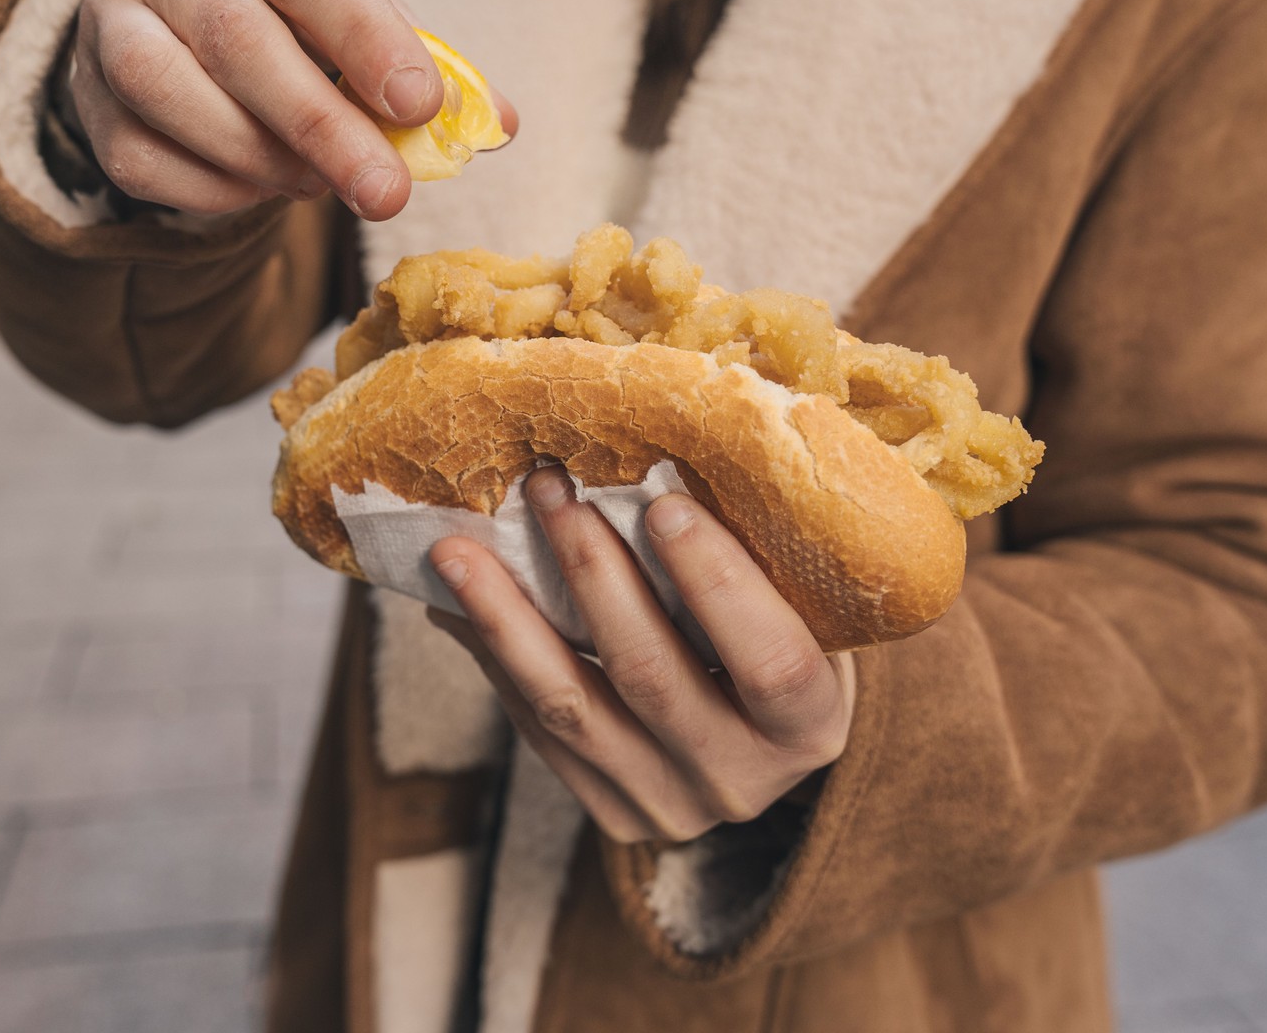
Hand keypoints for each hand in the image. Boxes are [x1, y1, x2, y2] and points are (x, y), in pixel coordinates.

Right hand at [72, 0, 516, 220]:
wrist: (176, 2)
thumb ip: (421, 54)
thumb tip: (494, 123)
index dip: (365, 36)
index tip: (420, 106)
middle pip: (235, 38)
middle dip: (323, 125)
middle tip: (388, 191)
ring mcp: (103, 15)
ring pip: (170, 95)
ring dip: (264, 158)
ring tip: (325, 185)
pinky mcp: (83, 93)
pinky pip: (141, 158)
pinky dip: (216, 188)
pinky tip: (266, 187)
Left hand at [427, 466, 855, 842]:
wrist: (764, 742)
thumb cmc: (783, 637)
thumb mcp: (803, 606)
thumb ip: (758, 554)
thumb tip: (654, 455)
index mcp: (811, 725)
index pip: (770, 662)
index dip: (718, 583)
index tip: (665, 504)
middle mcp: (740, 778)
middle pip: (650, 676)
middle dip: (590, 572)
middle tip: (548, 488)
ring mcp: (668, 803)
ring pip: (569, 708)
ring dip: (505, 618)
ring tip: (455, 550)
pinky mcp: (608, 810)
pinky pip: (536, 729)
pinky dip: (494, 657)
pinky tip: (455, 601)